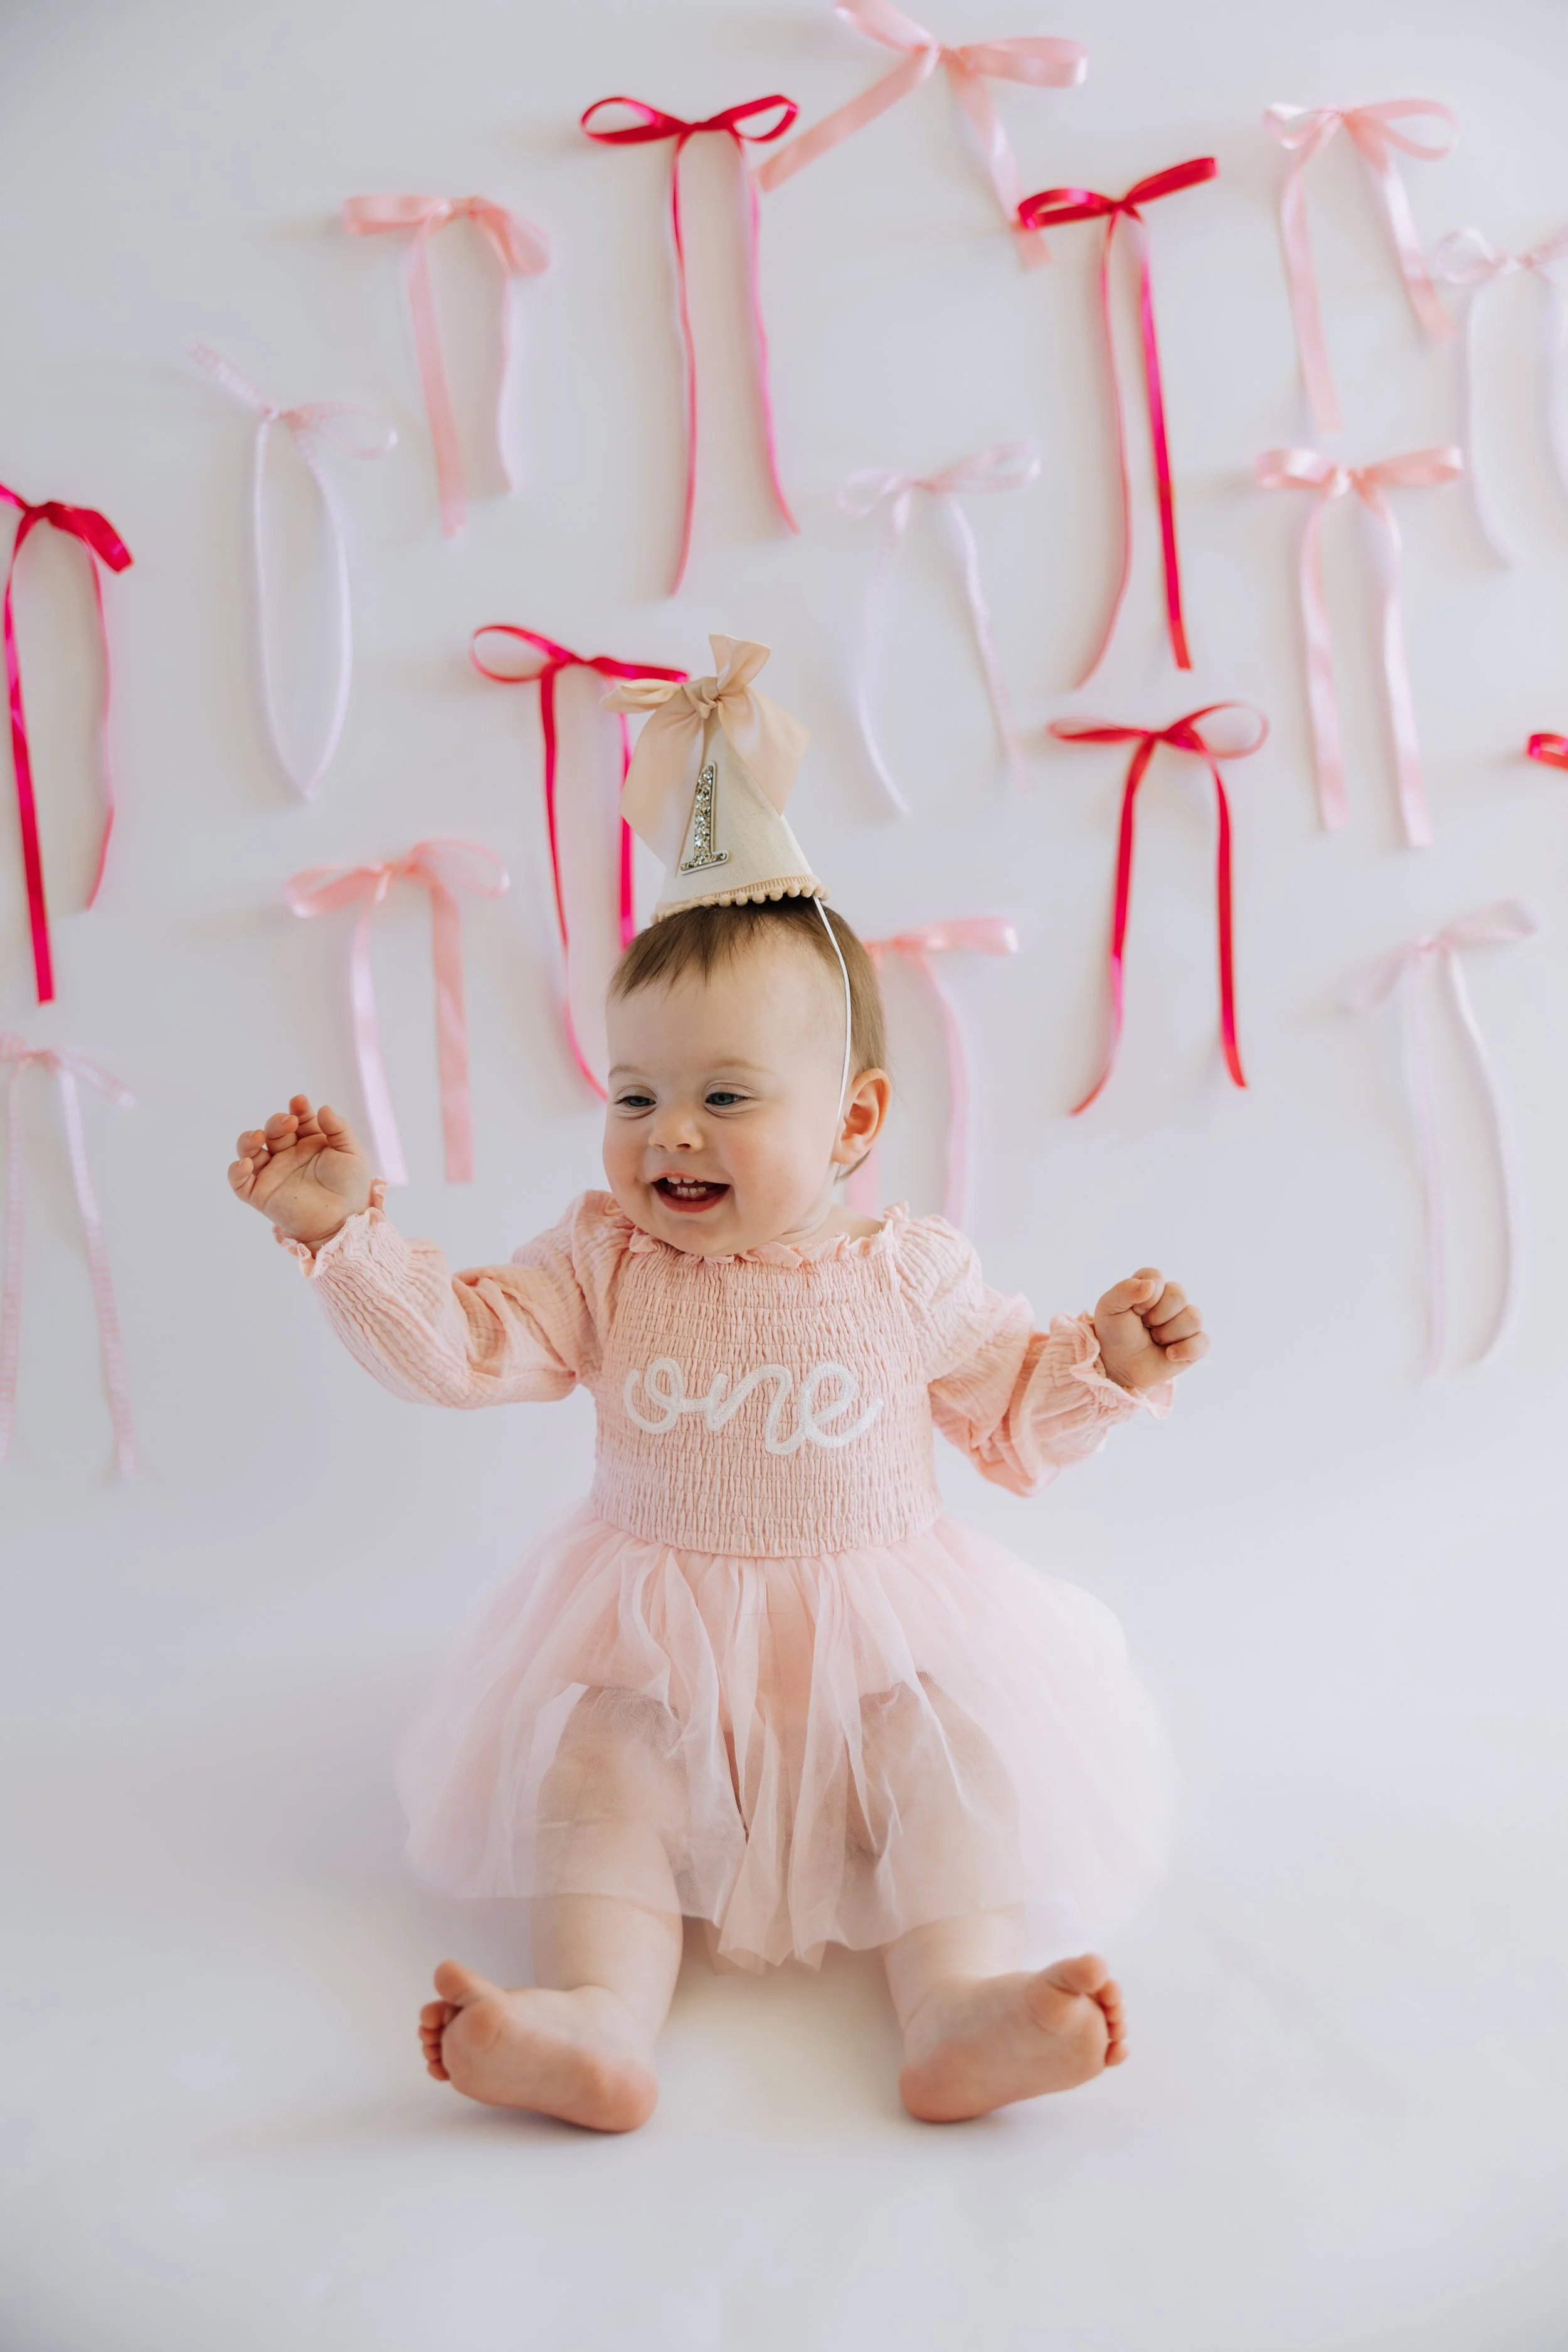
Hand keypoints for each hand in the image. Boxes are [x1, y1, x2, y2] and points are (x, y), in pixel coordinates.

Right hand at [228, 1095, 373, 1246]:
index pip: (297, 1120)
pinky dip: (236, 1171)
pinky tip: (245, 1163)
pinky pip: (240, 1182)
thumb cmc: (351, 1188)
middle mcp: (287, 1156)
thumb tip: (322, 1108)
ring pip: (249, 1150)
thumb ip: (339, 1129)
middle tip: (289, 1123)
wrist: (344, 1220)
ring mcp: (272, 1174)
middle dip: (277, 1122)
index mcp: (308, 1144)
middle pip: (272, 1131)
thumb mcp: (351, 1153)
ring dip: (248, 1140)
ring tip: (259, 1137)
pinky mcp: (261, 1195)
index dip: (297, 1110)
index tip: (299, 1102)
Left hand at [1093, 1268, 1207, 1393]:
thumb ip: (1124, 1290)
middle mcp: (1172, 1300)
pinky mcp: (1195, 1343)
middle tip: (1145, 1327)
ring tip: (1155, 1340)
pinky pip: (1204, 1341)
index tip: (1134, 1312)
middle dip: (1157, 1316)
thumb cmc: (1114, 1333)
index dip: (1145, 1297)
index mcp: (1151, 1285)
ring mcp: (1185, 1321)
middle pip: (1179, 1295)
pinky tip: (1169, 1354)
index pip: (1157, 1277)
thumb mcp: (1109, 1308)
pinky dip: (1187, 1349)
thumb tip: (1150, 1285)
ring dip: (1168, 1333)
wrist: (1118, 1365)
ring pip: (1194, 1317)